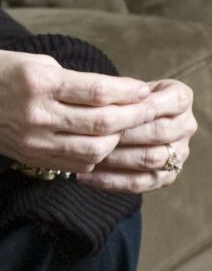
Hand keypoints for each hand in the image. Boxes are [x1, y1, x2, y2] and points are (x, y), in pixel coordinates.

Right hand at [0, 49, 150, 172]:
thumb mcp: (29, 60)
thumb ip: (69, 78)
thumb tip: (109, 91)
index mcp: (37, 82)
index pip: (97, 91)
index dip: (127, 92)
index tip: (142, 88)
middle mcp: (37, 113)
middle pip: (102, 124)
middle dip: (132, 117)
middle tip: (147, 110)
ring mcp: (34, 139)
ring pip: (94, 149)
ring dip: (117, 139)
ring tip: (124, 128)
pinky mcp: (32, 155)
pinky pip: (77, 162)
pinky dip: (96, 153)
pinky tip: (101, 141)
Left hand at [78, 79, 195, 193]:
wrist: (123, 115)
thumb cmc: (121, 97)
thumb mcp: (123, 87)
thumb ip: (122, 92)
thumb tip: (105, 104)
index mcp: (180, 99)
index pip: (172, 102)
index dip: (145, 106)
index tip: (115, 108)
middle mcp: (185, 126)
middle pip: (160, 132)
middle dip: (125, 133)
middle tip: (92, 133)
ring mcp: (178, 154)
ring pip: (151, 159)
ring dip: (116, 158)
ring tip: (87, 154)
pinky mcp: (165, 176)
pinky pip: (139, 182)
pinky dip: (111, 180)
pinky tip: (85, 175)